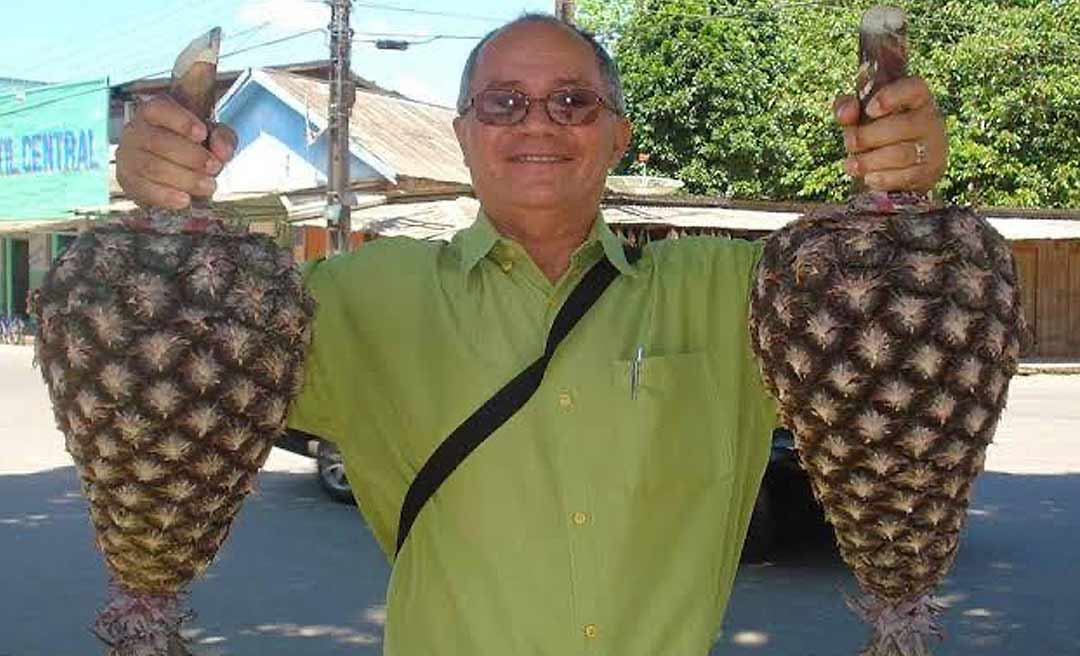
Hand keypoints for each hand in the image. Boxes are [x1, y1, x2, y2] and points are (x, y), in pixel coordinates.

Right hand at [116, 94, 237, 208]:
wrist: (172, 168)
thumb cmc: (194, 145)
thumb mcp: (214, 135)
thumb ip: (223, 137)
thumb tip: (223, 152)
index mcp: (153, 112)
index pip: (159, 109)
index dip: (181, 121)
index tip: (202, 133)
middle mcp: (135, 131)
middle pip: (158, 142)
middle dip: (191, 156)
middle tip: (215, 167)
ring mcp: (128, 156)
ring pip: (152, 167)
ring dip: (184, 178)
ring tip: (209, 186)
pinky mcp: (127, 180)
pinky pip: (143, 189)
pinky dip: (165, 196)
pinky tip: (185, 200)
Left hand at [834, 77, 947, 193]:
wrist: (902, 167)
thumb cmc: (878, 131)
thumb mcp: (860, 115)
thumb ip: (847, 107)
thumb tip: (845, 113)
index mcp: (916, 98)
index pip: (914, 88)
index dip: (892, 96)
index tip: (870, 109)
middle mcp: (930, 120)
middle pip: (902, 126)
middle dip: (867, 136)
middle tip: (849, 143)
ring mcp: (933, 147)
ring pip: (901, 154)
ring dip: (869, 161)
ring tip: (851, 165)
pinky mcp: (930, 172)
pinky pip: (906, 177)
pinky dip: (882, 178)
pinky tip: (869, 178)